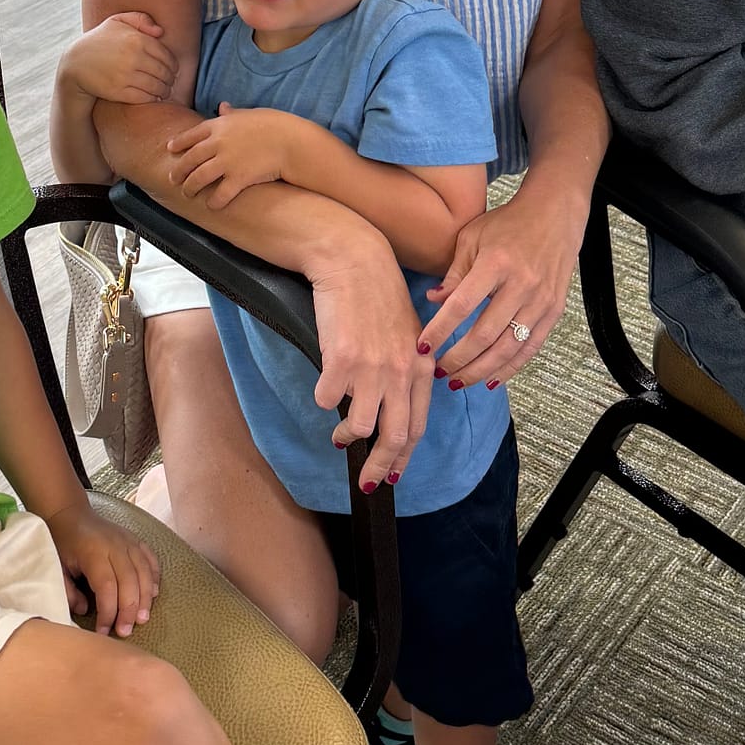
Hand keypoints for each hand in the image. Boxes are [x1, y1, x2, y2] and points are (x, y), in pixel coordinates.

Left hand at [46, 502, 159, 637]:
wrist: (70, 514)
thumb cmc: (62, 543)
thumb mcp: (56, 567)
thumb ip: (68, 591)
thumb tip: (84, 610)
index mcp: (94, 552)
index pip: (107, 587)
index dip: (107, 612)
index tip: (102, 631)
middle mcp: (115, 546)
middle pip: (129, 582)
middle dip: (129, 611)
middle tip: (125, 632)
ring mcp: (128, 541)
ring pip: (144, 572)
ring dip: (145, 598)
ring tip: (142, 619)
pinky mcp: (136, 540)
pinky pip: (151, 560)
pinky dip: (155, 578)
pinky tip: (153, 595)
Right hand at [65, 14, 177, 106]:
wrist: (76, 63)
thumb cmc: (100, 40)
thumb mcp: (117, 21)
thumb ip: (141, 19)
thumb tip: (160, 32)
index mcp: (136, 39)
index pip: (166, 56)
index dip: (173, 65)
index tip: (173, 70)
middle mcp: (133, 57)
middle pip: (164, 72)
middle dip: (170, 79)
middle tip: (170, 82)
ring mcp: (125, 75)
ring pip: (156, 87)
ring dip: (164, 91)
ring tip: (164, 91)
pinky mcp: (118, 91)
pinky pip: (144, 97)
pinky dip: (152, 99)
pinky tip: (153, 97)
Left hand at [165, 104, 294, 207]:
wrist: (291, 141)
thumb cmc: (274, 125)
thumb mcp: (250, 114)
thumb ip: (233, 113)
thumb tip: (223, 107)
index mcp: (220, 126)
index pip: (191, 135)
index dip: (178, 143)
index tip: (170, 149)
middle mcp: (218, 143)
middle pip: (190, 159)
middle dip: (179, 170)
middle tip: (173, 178)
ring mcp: (227, 162)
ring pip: (199, 178)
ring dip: (190, 188)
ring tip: (188, 193)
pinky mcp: (238, 178)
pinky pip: (220, 194)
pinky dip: (214, 202)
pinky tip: (212, 205)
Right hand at [309, 241, 431, 493]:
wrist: (354, 261)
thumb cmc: (379, 296)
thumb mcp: (410, 334)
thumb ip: (408, 370)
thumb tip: (396, 408)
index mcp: (422, 368)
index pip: (417, 427)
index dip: (403, 458)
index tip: (393, 477)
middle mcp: (401, 372)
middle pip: (393, 437)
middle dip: (378, 468)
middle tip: (367, 483)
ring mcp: (372, 368)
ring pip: (359, 427)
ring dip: (346, 435)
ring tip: (339, 433)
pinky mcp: (341, 360)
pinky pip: (326, 399)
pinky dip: (322, 398)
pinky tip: (324, 385)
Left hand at [421, 173, 584, 387]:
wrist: (555, 215)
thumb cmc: (508, 224)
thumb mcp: (473, 237)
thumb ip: (454, 273)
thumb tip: (434, 301)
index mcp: (496, 263)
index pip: (462, 305)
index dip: (440, 330)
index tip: (422, 348)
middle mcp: (521, 285)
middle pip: (485, 334)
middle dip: (457, 359)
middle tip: (437, 371)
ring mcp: (541, 301)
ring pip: (507, 348)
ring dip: (480, 370)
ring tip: (457, 381)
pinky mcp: (554, 311)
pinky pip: (530, 348)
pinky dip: (510, 368)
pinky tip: (491, 380)